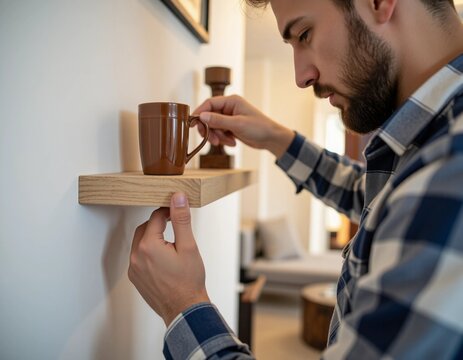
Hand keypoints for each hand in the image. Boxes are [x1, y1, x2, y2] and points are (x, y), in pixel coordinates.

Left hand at [128, 193, 209, 325]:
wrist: (185, 310)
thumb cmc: (189, 281)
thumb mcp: (188, 246)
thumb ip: (181, 220)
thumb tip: (177, 198)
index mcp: (148, 246)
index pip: (156, 217)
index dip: (168, 212)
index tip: (178, 213)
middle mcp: (136, 256)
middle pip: (145, 228)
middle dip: (158, 224)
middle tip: (175, 225)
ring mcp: (134, 269)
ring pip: (140, 243)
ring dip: (153, 238)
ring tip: (171, 244)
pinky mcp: (135, 278)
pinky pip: (139, 257)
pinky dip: (149, 252)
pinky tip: (164, 258)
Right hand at [194, 95, 294, 157]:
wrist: (271, 139)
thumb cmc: (259, 128)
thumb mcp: (237, 124)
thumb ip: (218, 120)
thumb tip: (201, 116)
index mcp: (231, 101)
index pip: (209, 103)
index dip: (199, 113)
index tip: (193, 123)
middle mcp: (229, 108)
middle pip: (209, 116)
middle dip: (210, 129)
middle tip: (212, 140)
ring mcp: (230, 118)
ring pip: (214, 126)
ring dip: (218, 136)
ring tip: (227, 142)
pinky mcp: (231, 127)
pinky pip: (220, 133)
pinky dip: (223, 139)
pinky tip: (233, 142)